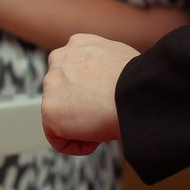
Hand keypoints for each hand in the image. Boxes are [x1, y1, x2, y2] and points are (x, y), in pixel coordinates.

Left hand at [42, 34, 133, 155]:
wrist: (135, 92)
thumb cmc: (139, 80)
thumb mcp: (120, 57)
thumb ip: (103, 63)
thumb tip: (107, 78)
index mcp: (78, 44)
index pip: (75, 73)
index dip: (93, 93)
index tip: (108, 101)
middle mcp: (59, 59)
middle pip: (65, 95)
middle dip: (83, 109)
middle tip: (106, 115)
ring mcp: (51, 84)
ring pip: (62, 117)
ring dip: (81, 126)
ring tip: (104, 124)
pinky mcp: (49, 110)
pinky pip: (59, 139)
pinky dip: (78, 145)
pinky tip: (97, 138)